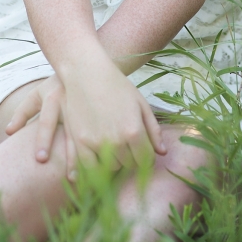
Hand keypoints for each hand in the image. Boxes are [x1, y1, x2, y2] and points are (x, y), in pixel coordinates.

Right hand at [8, 56, 166, 173]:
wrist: (87, 73)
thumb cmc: (117, 86)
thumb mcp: (141, 104)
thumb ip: (153, 130)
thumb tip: (162, 153)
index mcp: (134, 131)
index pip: (146, 159)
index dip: (146, 157)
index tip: (143, 152)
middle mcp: (116, 141)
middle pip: (129, 164)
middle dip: (132, 159)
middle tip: (128, 148)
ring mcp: (96, 143)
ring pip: (111, 167)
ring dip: (115, 161)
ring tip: (114, 148)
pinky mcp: (79, 142)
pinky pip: (90, 167)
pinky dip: (96, 166)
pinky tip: (99, 156)